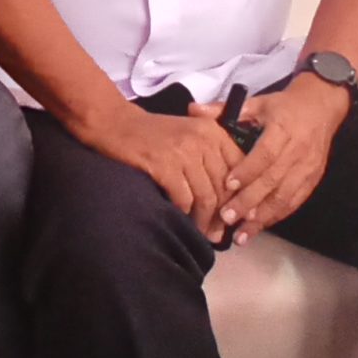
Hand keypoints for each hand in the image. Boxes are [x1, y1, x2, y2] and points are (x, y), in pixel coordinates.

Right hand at [81, 102, 247, 242]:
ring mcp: (183, 152)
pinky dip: (184, 213)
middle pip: (224, 187)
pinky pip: (183, 199)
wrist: (116, 123)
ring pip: (206, 196)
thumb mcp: (191, 135)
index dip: (241, 197)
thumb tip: (232, 196)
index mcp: (214, 132)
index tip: (238, 216)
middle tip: (219, 234)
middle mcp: (203, 139)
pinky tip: (181, 219)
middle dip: (223, 215)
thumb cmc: (154, 134)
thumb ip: (212, 157)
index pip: (240, 169)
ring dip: (204, 220)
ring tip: (203, 233)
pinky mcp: (164, 165)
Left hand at [205, 81, 346, 243]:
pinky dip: (276, 216)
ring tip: (241, 233)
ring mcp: (307, 168)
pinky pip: (294, 202)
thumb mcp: (257, 103)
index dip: (247, 171)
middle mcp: (297, 151)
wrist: (322, 107)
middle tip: (226, 218)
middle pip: (273, 180)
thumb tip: (192, 110)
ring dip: (262, 217)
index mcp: (282, 129)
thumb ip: (224, 109)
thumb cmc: (283, 106)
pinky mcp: (313, 180)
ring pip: (285, 197)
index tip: (228, 185)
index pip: (265, 154)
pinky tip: (258, 227)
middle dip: (249, 201)